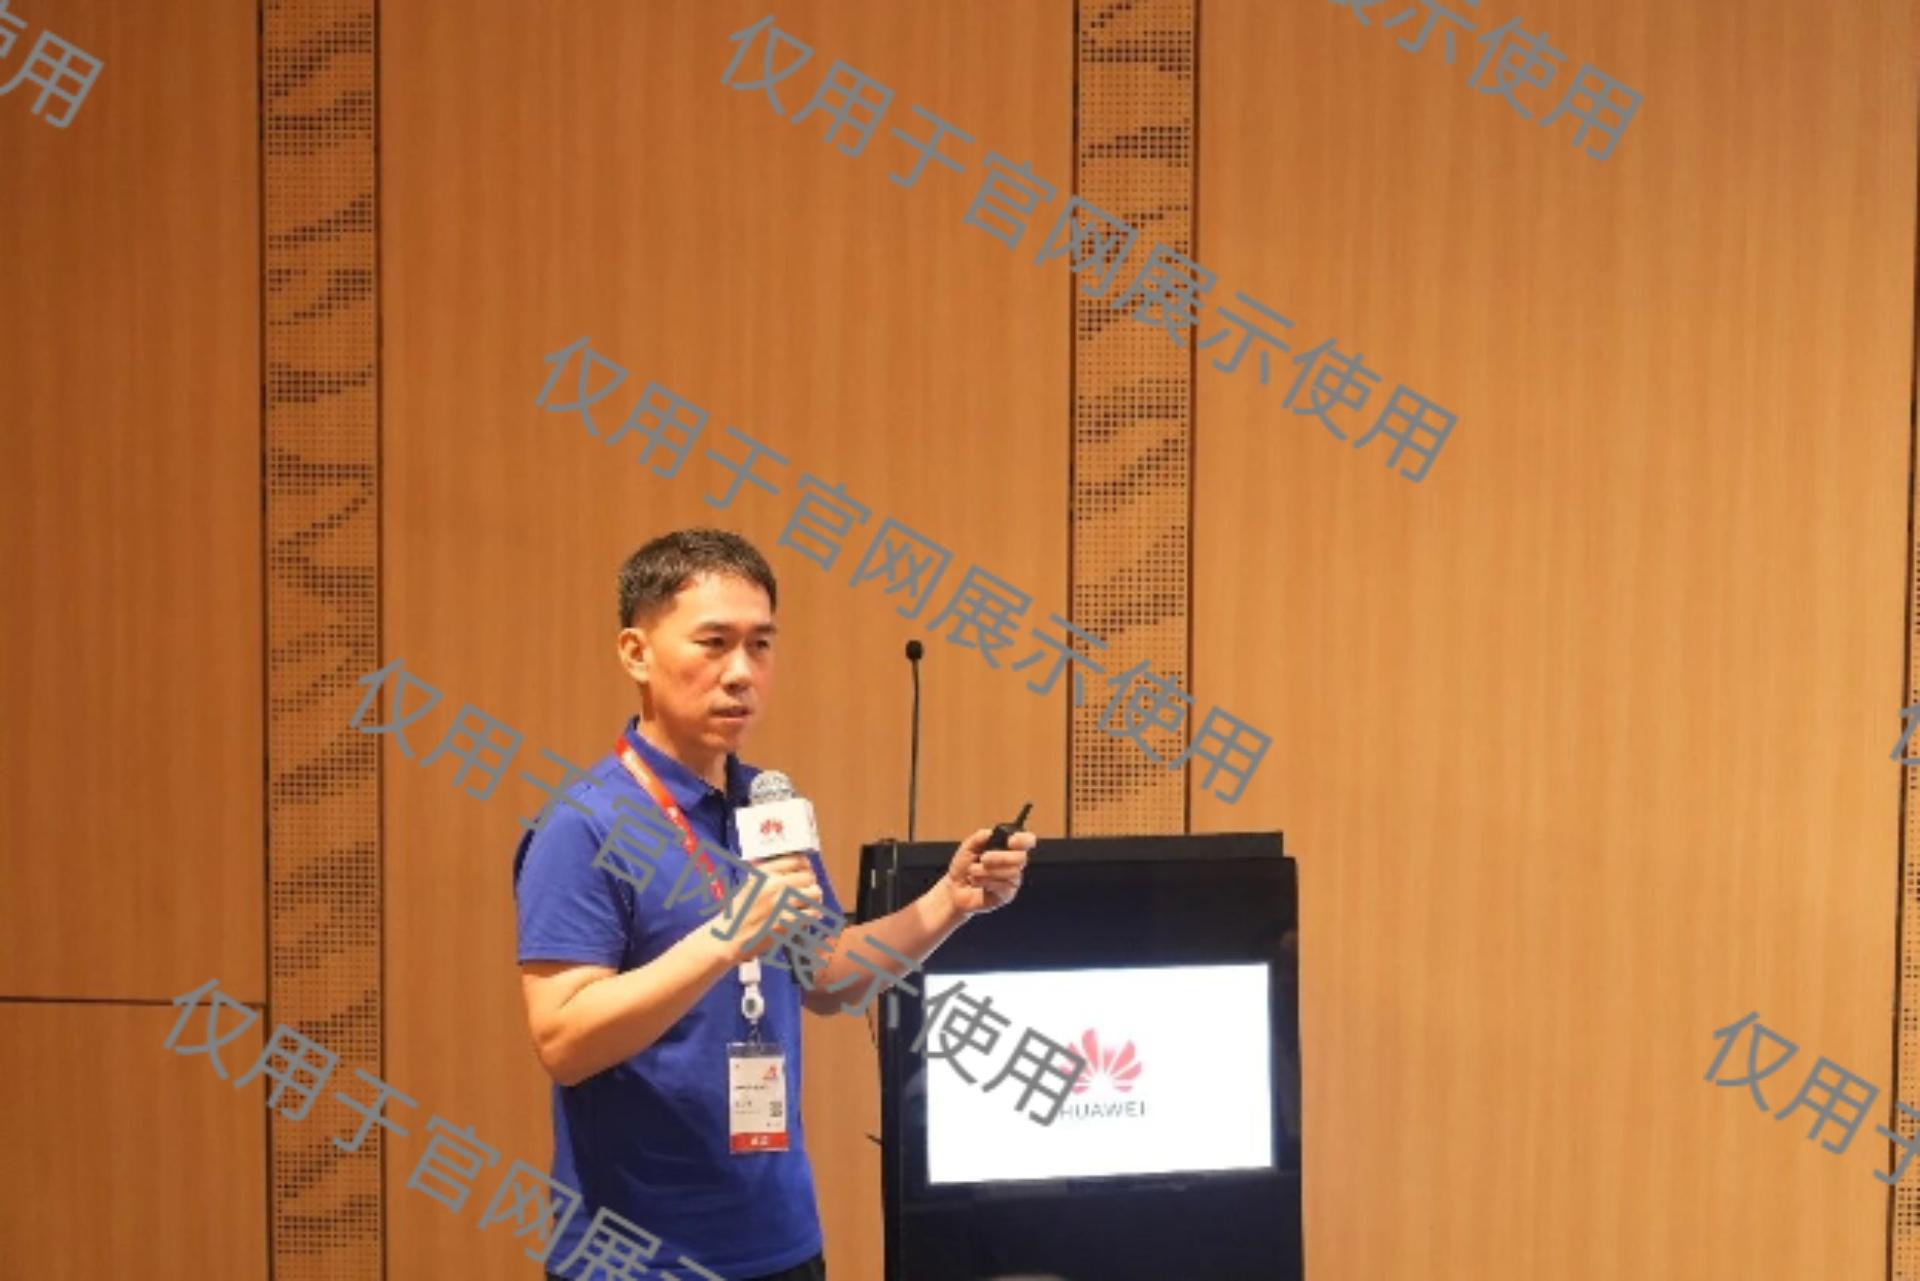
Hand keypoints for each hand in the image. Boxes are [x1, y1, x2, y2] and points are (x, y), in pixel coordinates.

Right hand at [711, 853, 825, 963]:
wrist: (727, 939)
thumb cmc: (736, 914)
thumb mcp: (747, 886)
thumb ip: (766, 875)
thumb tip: (786, 864)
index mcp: (763, 874)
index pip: (796, 860)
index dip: (805, 865)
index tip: (806, 871)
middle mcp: (774, 885)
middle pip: (809, 876)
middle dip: (811, 883)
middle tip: (809, 890)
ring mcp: (781, 904)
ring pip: (814, 893)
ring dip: (815, 898)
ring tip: (811, 904)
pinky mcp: (787, 922)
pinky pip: (812, 913)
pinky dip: (813, 914)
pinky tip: (809, 916)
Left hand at [943, 829, 1032, 917]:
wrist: (954, 888)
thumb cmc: (963, 867)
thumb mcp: (968, 846)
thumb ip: (980, 837)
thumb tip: (991, 832)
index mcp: (1008, 848)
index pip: (1027, 841)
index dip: (1023, 840)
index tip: (1011, 841)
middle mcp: (1014, 863)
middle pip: (1021, 858)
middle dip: (1000, 857)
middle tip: (983, 859)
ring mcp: (1012, 880)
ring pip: (1012, 873)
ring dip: (988, 871)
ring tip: (974, 872)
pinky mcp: (1007, 895)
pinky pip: (1004, 887)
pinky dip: (987, 882)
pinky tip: (978, 883)